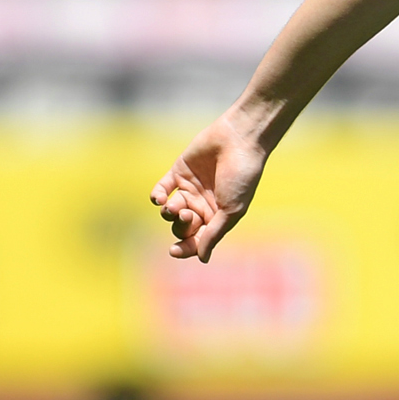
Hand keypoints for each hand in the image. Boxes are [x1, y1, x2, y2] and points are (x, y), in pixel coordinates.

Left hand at [149, 116, 270, 261]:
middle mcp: (203, 205)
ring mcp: (190, 189)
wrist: (239, 140)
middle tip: (186, 214)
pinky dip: (156, 197)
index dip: (186, 248)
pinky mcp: (178, 172)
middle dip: (180, 226)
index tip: (174, 250)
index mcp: (218, 216)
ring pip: (169, 211)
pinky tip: (159, 198)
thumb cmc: (242, 176)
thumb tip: (202, 259)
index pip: (198, 240)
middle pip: (182, 227)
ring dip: (168, 213)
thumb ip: (214, 234)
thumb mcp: (232, 210)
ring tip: (173, 206)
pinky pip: (161, 190)